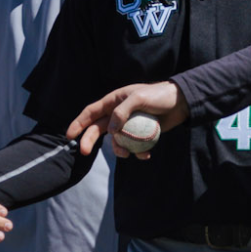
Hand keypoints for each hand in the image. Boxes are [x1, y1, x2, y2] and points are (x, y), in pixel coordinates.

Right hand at [67, 81, 188, 156]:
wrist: (180, 103)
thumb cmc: (159, 95)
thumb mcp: (139, 98)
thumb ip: (122, 111)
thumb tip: (110, 130)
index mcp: (113, 101)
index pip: (91, 112)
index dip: (78, 123)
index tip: (69, 135)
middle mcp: (117, 114)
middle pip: (97, 129)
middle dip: (89, 141)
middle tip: (84, 152)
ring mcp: (128, 125)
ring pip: (115, 141)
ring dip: (119, 150)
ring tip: (128, 154)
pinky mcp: (139, 135)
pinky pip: (133, 147)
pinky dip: (137, 153)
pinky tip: (145, 156)